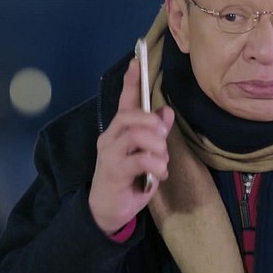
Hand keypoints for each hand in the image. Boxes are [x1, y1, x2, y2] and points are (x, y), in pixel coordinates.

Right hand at [89, 59, 174, 234]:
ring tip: (161, 162)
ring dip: (157, 147)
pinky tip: (159, 174)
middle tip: (163, 137)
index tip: (137, 61)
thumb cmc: (128, 182)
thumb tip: (166, 111)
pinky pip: (141, 159)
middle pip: (130, 115)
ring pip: (136, 134)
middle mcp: (110, 138)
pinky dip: (157, 165)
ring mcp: (110, 153)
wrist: (106, 212)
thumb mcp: (147, 156)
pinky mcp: (114, 170)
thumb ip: (156, 135)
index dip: (131, 81)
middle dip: (152, 123)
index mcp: (118, 132)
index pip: (124, 101)